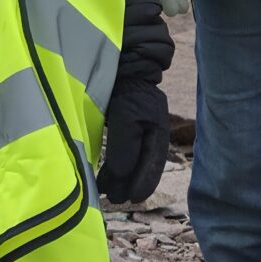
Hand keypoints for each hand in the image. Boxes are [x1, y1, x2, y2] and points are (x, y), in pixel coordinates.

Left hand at [97, 82, 169, 205]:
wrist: (120, 61)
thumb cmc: (124, 86)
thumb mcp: (126, 114)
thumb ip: (125, 144)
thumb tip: (123, 174)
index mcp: (157, 129)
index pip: (152, 161)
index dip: (143, 181)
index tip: (133, 199)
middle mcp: (149, 131)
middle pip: (142, 163)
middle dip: (129, 182)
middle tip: (115, 199)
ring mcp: (137, 127)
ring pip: (130, 158)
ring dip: (119, 176)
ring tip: (105, 191)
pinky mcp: (122, 124)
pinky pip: (121, 150)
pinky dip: (112, 164)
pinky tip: (104, 174)